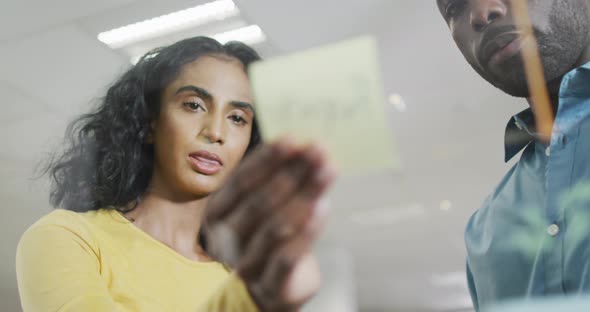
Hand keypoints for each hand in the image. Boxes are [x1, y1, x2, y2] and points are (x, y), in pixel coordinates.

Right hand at [204, 138, 334, 310]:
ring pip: (274, 226)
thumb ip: (282, 176)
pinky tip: (323, 206)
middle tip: (319, 151)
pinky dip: (307, 231)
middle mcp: (225, 238)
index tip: (294, 139)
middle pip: (259, 201)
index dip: (268, 159)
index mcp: (219, 211)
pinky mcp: (269, 285)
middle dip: (292, 172)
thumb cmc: (270, 232)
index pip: (241, 180)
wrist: (274, 284)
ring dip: (305, 194)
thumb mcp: (269, 202)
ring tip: (328, 171)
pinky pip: (287, 256)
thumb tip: (310, 146)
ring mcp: (245, 263)